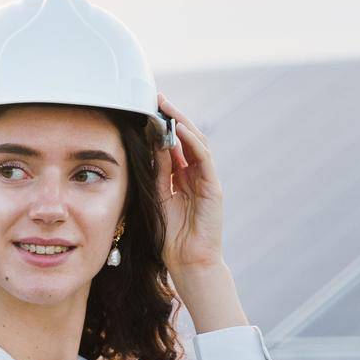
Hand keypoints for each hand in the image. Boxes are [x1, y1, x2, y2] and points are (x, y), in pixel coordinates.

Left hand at [154, 92, 225, 274]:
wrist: (187, 261)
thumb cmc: (170, 236)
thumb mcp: (157, 197)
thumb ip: (157, 172)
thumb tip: (153, 144)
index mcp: (181, 177)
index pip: (173, 144)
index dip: (162, 126)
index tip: (146, 108)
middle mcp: (195, 174)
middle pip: (186, 138)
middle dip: (172, 117)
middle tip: (157, 98)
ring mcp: (206, 179)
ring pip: (196, 143)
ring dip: (182, 123)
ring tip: (166, 107)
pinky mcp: (213, 187)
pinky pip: (203, 158)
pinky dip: (192, 142)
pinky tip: (180, 130)